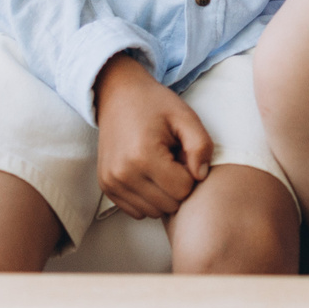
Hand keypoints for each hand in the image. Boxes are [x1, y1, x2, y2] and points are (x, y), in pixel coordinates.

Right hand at [95, 52, 209, 218]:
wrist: (119, 95)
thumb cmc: (156, 105)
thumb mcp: (186, 117)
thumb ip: (201, 146)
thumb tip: (201, 176)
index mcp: (143, 156)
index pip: (183, 190)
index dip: (191, 173)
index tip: (184, 153)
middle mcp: (123, 175)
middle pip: (169, 205)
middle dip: (178, 185)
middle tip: (174, 158)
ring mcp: (111, 183)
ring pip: (153, 212)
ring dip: (164, 193)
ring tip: (162, 165)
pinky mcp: (107, 188)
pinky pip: (137, 211)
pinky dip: (148, 198)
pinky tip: (150, 174)